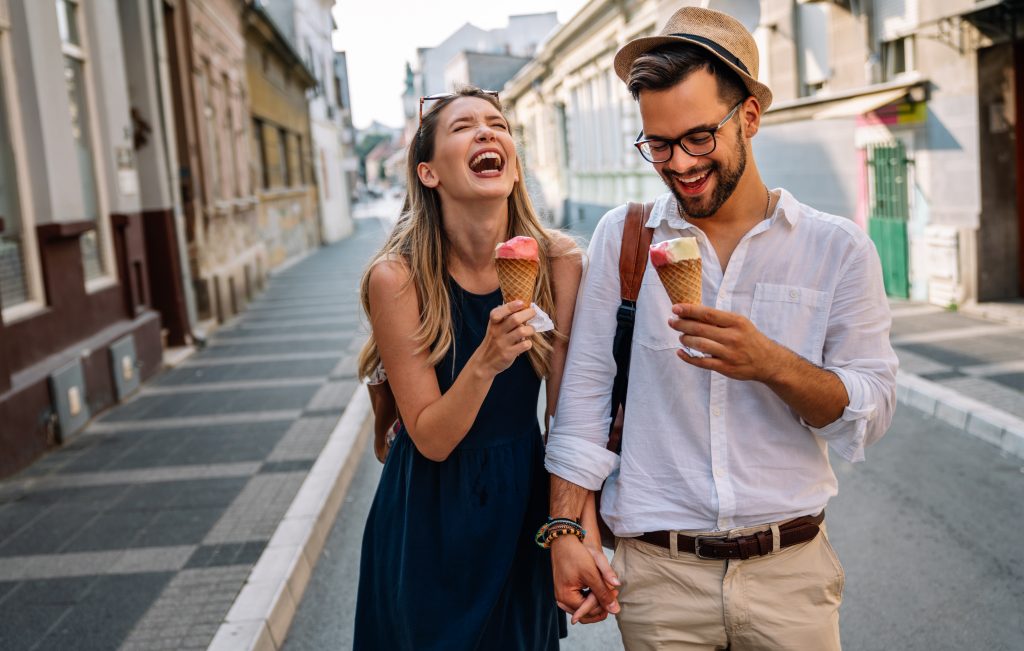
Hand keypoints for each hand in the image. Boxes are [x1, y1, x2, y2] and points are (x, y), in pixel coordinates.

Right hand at [472, 301, 535, 376]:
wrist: (484, 362)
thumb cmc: (494, 340)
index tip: (522, 302)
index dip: (511, 306)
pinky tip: (526, 343)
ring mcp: (502, 343)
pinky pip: (524, 345)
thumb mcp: (494, 327)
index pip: (499, 312)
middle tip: (533, 313)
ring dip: (531, 329)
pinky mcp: (508, 354)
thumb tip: (524, 306)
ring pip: (522, 331)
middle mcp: (497, 332)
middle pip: (515, 319)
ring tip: (531, 330)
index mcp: (493, 323)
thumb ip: (505, 317)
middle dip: (528, 314)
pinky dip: (528, 343)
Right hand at [551, 535, 619, 624]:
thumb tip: (616, 610)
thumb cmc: (577, 553)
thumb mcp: (593, 572)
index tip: (615, 592)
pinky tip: (597, 587)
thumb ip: (604, 592)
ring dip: (596, 601)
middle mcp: (561, 599)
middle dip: (601, 604)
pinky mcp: (564, 590)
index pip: (589, 611)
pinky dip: (589, 597)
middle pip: (585, 613)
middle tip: (613, 592)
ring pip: (583, 607)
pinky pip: (578, 600)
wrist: (564, 539)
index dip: (604, 604)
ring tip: (607, 588)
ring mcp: (561, 595)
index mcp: (566, 597)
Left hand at [668, 303, 784, 381]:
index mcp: (736, 322)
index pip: (708, 314)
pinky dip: (688, 357)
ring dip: (685, 339)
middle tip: (672, 321)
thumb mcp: (740, 323)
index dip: (689, 310)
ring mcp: (729, 353)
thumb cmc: (750, 339)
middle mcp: (733, 337)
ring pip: (700, 345)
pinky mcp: (725, 367)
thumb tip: (693, 312)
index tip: (676, 308)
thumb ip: (720, 319)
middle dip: (682, 324)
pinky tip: (680, 352)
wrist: (768, 361)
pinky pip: (702, 362)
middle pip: (701, 329)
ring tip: (680, 336)